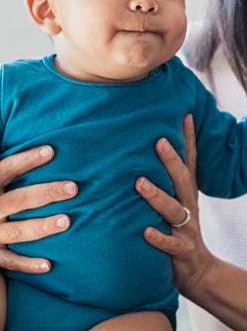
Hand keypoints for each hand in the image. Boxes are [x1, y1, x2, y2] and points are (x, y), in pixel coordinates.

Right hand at [0, 146, 76, 272]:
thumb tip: (50, 148)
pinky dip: (28, 264)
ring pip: (17, 231)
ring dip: (42, 226)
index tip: (51, 151)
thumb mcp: (0, 186)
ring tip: (67, 221)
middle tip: (73, 188)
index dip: (27, 160)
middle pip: (18, 200)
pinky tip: (48, 265)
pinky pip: (9, 262)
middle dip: (46, 193)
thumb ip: (14, 173)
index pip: (6, 169)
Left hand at [136, 114, 212, 297]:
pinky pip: (169, 245)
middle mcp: (189, 207)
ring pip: (174, 210)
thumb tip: (148, 153)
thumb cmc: (181, 231)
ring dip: (157, 196)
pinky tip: (144, 231)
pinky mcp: (182, 252)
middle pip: (184, 180)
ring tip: (140, 183)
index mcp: (188, 195)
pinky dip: (158, 238)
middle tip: (159, 141)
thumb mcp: (179, 204)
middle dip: (172, 160)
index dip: (189, 139)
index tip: (185, 115)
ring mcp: (187, 230)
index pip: (191, 163)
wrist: (198, 270)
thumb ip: (169, 183)